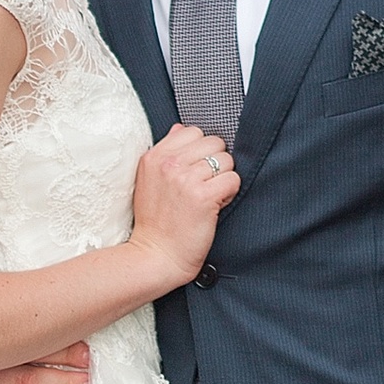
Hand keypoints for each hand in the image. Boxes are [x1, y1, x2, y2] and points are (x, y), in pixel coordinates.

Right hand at [131, 122, 240, 290]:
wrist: (155, 256)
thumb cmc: (155, 222)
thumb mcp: (149, 180)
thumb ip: (166, 152)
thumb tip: (180, 128)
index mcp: (154, 156)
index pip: (194, 132)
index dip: (201, 152)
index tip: (195, 171)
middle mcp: (169, 164)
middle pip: (214, 143)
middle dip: (215, 164)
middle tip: (205, 186)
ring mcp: (186, 179)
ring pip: (226, 160)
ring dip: (223, 179)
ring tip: (209, 197)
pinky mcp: (203, 197)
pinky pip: (233, 179)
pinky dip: (230, 193)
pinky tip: (216, 205)